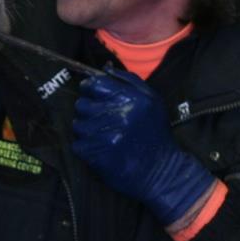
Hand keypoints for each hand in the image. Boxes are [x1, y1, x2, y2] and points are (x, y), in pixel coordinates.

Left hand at [71, 71, 213, 227]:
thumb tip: (104, 69)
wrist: (162, 172)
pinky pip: (77, 145)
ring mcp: (106, 136)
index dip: (90, 89)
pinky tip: (100, 150)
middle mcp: (118, 115)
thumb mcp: (152, 101)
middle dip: (88, 112)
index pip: (95, 84)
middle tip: (101, 121)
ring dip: (86, 131)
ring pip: (77, 125)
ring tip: (102, 137)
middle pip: (82, 104)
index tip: (92, 95)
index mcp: (132, 99)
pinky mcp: (96, 155)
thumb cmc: (155, 134)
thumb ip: (129, 81)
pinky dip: (85, 148)